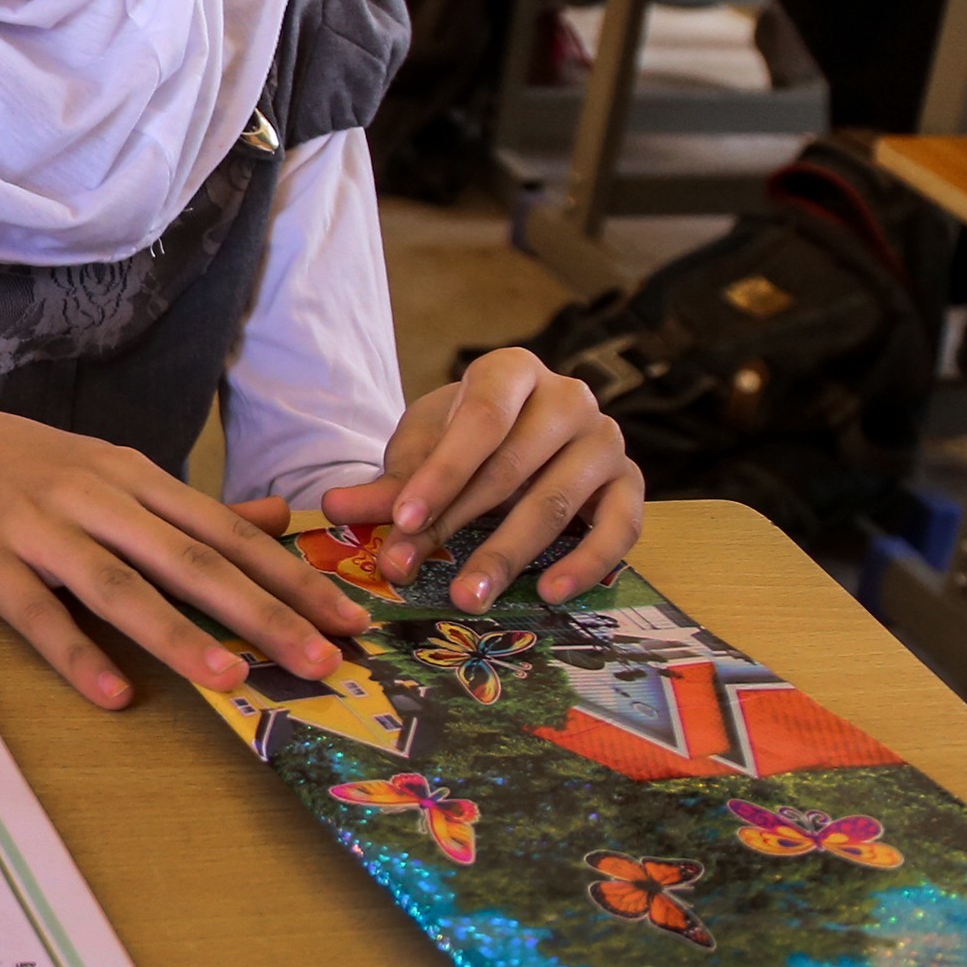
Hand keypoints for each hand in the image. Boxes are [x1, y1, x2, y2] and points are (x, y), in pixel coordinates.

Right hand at [0, 407, 368, 708]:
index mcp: (138, 479)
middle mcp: (97, 499)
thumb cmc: (36, 469)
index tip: (348, 623)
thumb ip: (195, 506)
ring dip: (177, 634)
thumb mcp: (119, 472)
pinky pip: (36, 615)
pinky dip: (76, 654)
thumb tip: (282, 520)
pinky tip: (114, 695)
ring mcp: (40, 529)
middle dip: (260, 613)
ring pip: (118, 585)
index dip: (291, 578)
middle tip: (319, 663)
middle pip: (189, 559)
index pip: (227, 532)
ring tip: (230, 680)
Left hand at [319, 346, 643, 609]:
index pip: (482, 420)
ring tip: (466, 595)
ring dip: (507, 553)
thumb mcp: (421, 451)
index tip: (403, 521)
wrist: (519, 436)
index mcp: (512, 371)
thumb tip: (334, 507)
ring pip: (558, 501)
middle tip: (411, 571)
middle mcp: (570, 397)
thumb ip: (389, 482)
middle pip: (513, 466)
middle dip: (456, 523)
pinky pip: (620, 527)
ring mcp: (606, 439)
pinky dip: (585, 563)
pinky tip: (549, 593)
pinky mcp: (631, 484)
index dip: (442, 473)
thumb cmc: (466, 440)